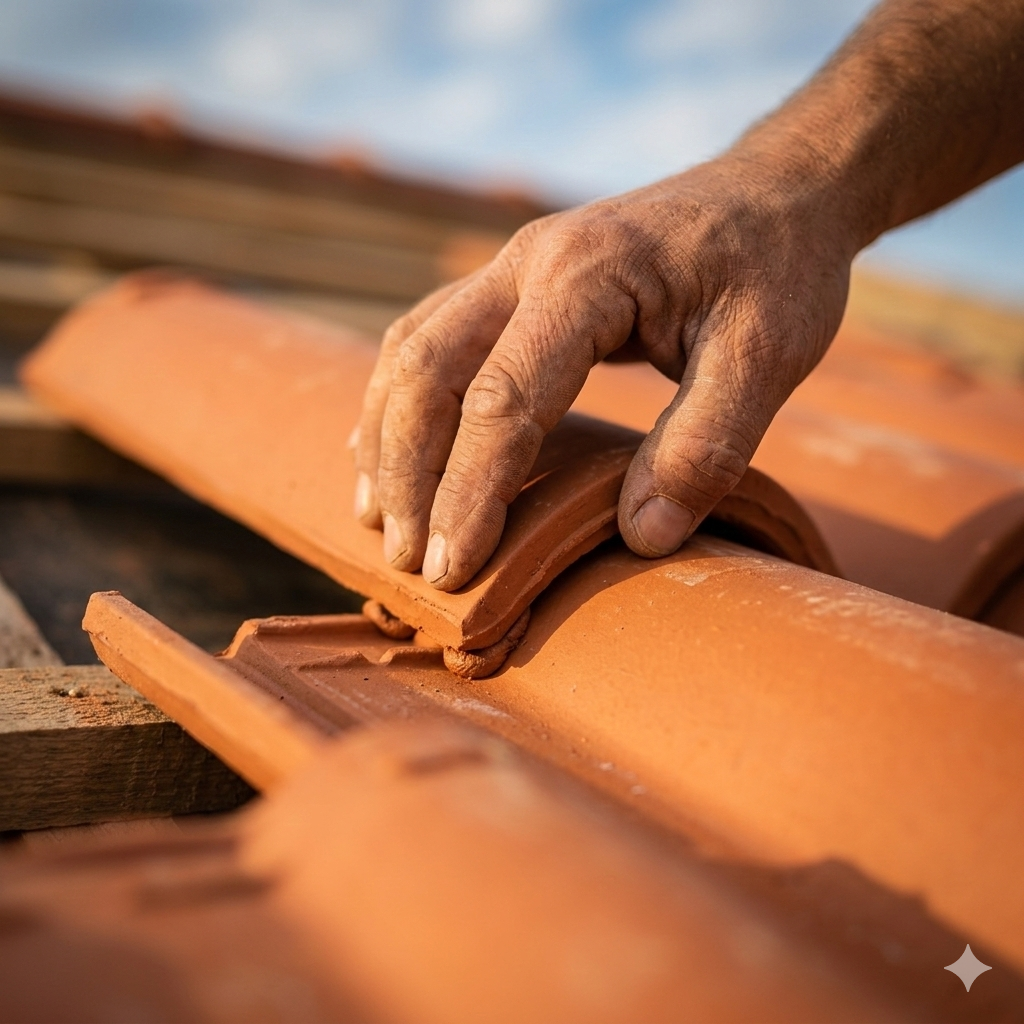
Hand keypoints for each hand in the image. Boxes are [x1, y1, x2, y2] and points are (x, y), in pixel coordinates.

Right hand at [353, 155, 855, 590]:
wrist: (776, 191)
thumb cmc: (777, 270)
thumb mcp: (769, 355)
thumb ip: (707, 445)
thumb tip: (641, 537)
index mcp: (587, 275)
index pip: (503, 397)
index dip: (472, 491)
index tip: (455, 569)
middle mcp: (528, 260)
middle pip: (427, 370)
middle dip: (408, 473)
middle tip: (410, 563)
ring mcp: (511, 265)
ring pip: (411, 351)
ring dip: (387, 438)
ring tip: (377, 522)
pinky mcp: (511, 282)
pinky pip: (427, 337)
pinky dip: (399, 402)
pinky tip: (384, 451)